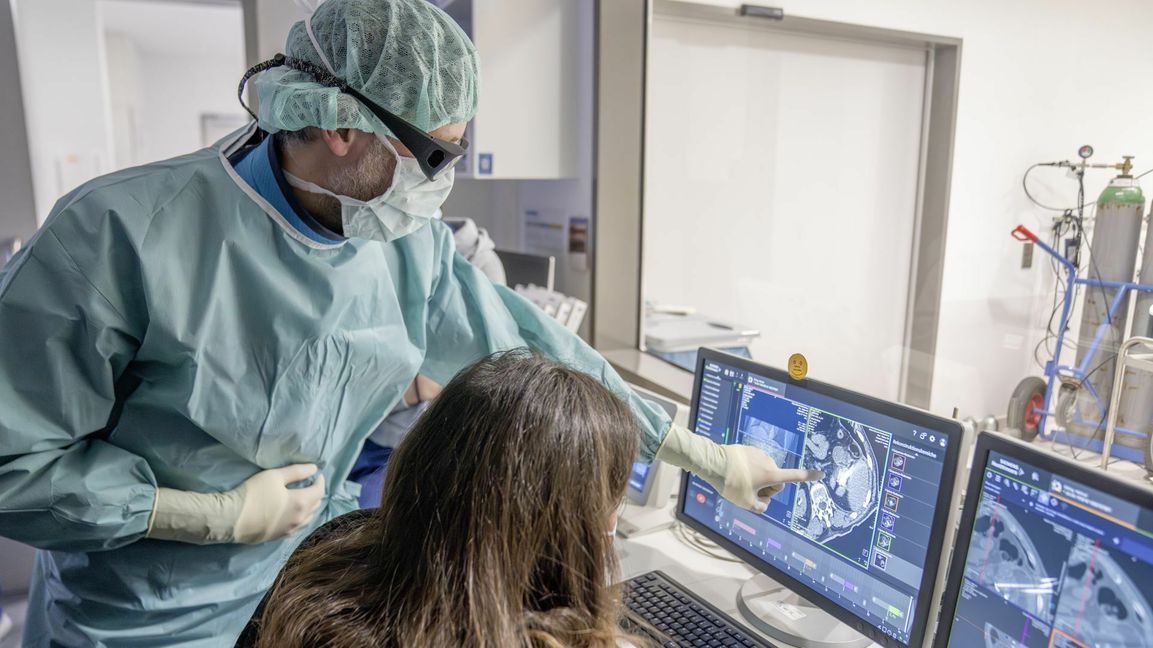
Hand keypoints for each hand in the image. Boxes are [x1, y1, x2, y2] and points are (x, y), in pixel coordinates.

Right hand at [233, 464, 326, 543]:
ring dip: (309, 507)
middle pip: (315, 505)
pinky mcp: (279, 537)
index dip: (320, 482)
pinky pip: (296, 527)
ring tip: (303, 499)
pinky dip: (300, 518)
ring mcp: (289, 530)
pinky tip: (293, 514)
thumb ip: (297, 472)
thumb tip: (314, 469)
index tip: (317, 475)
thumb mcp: (275, 476)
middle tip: (310, 485)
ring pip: (307, 518)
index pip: (319, 491)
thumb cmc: (254, 494)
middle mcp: (299, 519)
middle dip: (315, 493)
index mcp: (301, 503)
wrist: (231, 519)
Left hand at [655, 424, 822, 513]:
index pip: (794, 476)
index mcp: (771, 474)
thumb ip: (760, 507)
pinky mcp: (747, 449)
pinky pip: (753, 464)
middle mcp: (768, 461)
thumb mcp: (746, 503)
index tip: (821, 473)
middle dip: (765, 488)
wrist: (712, 463)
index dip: (809, 476)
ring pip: (762, 472)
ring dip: (756, 479)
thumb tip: (763, 503)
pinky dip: (748, 471)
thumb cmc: (731, 484)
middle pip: (774, 480)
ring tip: (738, 483)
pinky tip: (734, 474)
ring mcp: (757, 453)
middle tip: (749, 493)